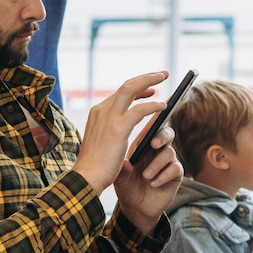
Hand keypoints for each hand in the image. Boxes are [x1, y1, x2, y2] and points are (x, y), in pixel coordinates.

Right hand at [72, 71, 169, 195]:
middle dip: (145, 77)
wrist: (87, 178)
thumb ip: (110, 128)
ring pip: (131, 89)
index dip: (137, 88)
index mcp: (98, 113)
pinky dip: (152, 105)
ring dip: (150, 82)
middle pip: (126, 85)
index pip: (120, 93)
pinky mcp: (118, 128)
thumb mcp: (102, 140)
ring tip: (165, 78)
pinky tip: (163, 106)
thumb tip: (123, 125)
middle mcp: (102, 110)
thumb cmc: (96, 165)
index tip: (150, 89)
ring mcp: (108, 117)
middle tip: (162, 74)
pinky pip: (139, 109)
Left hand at [114, 125, 182, 235]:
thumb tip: (125, 157)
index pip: (151, 128)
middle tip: (153, 144)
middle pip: (167, 133)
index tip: (150, 121)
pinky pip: (175, 168)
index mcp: (143, 144)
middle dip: (161, 137)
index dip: (153, 121)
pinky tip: (154, 183)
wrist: (134, 208)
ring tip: (145, 176)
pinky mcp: (175, 174)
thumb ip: (122, 164)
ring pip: (169, 152)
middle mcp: (157, 150)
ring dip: (157, 164)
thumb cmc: (126, 186)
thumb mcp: (120, 174)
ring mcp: (167, 161)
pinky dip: (164, 175)